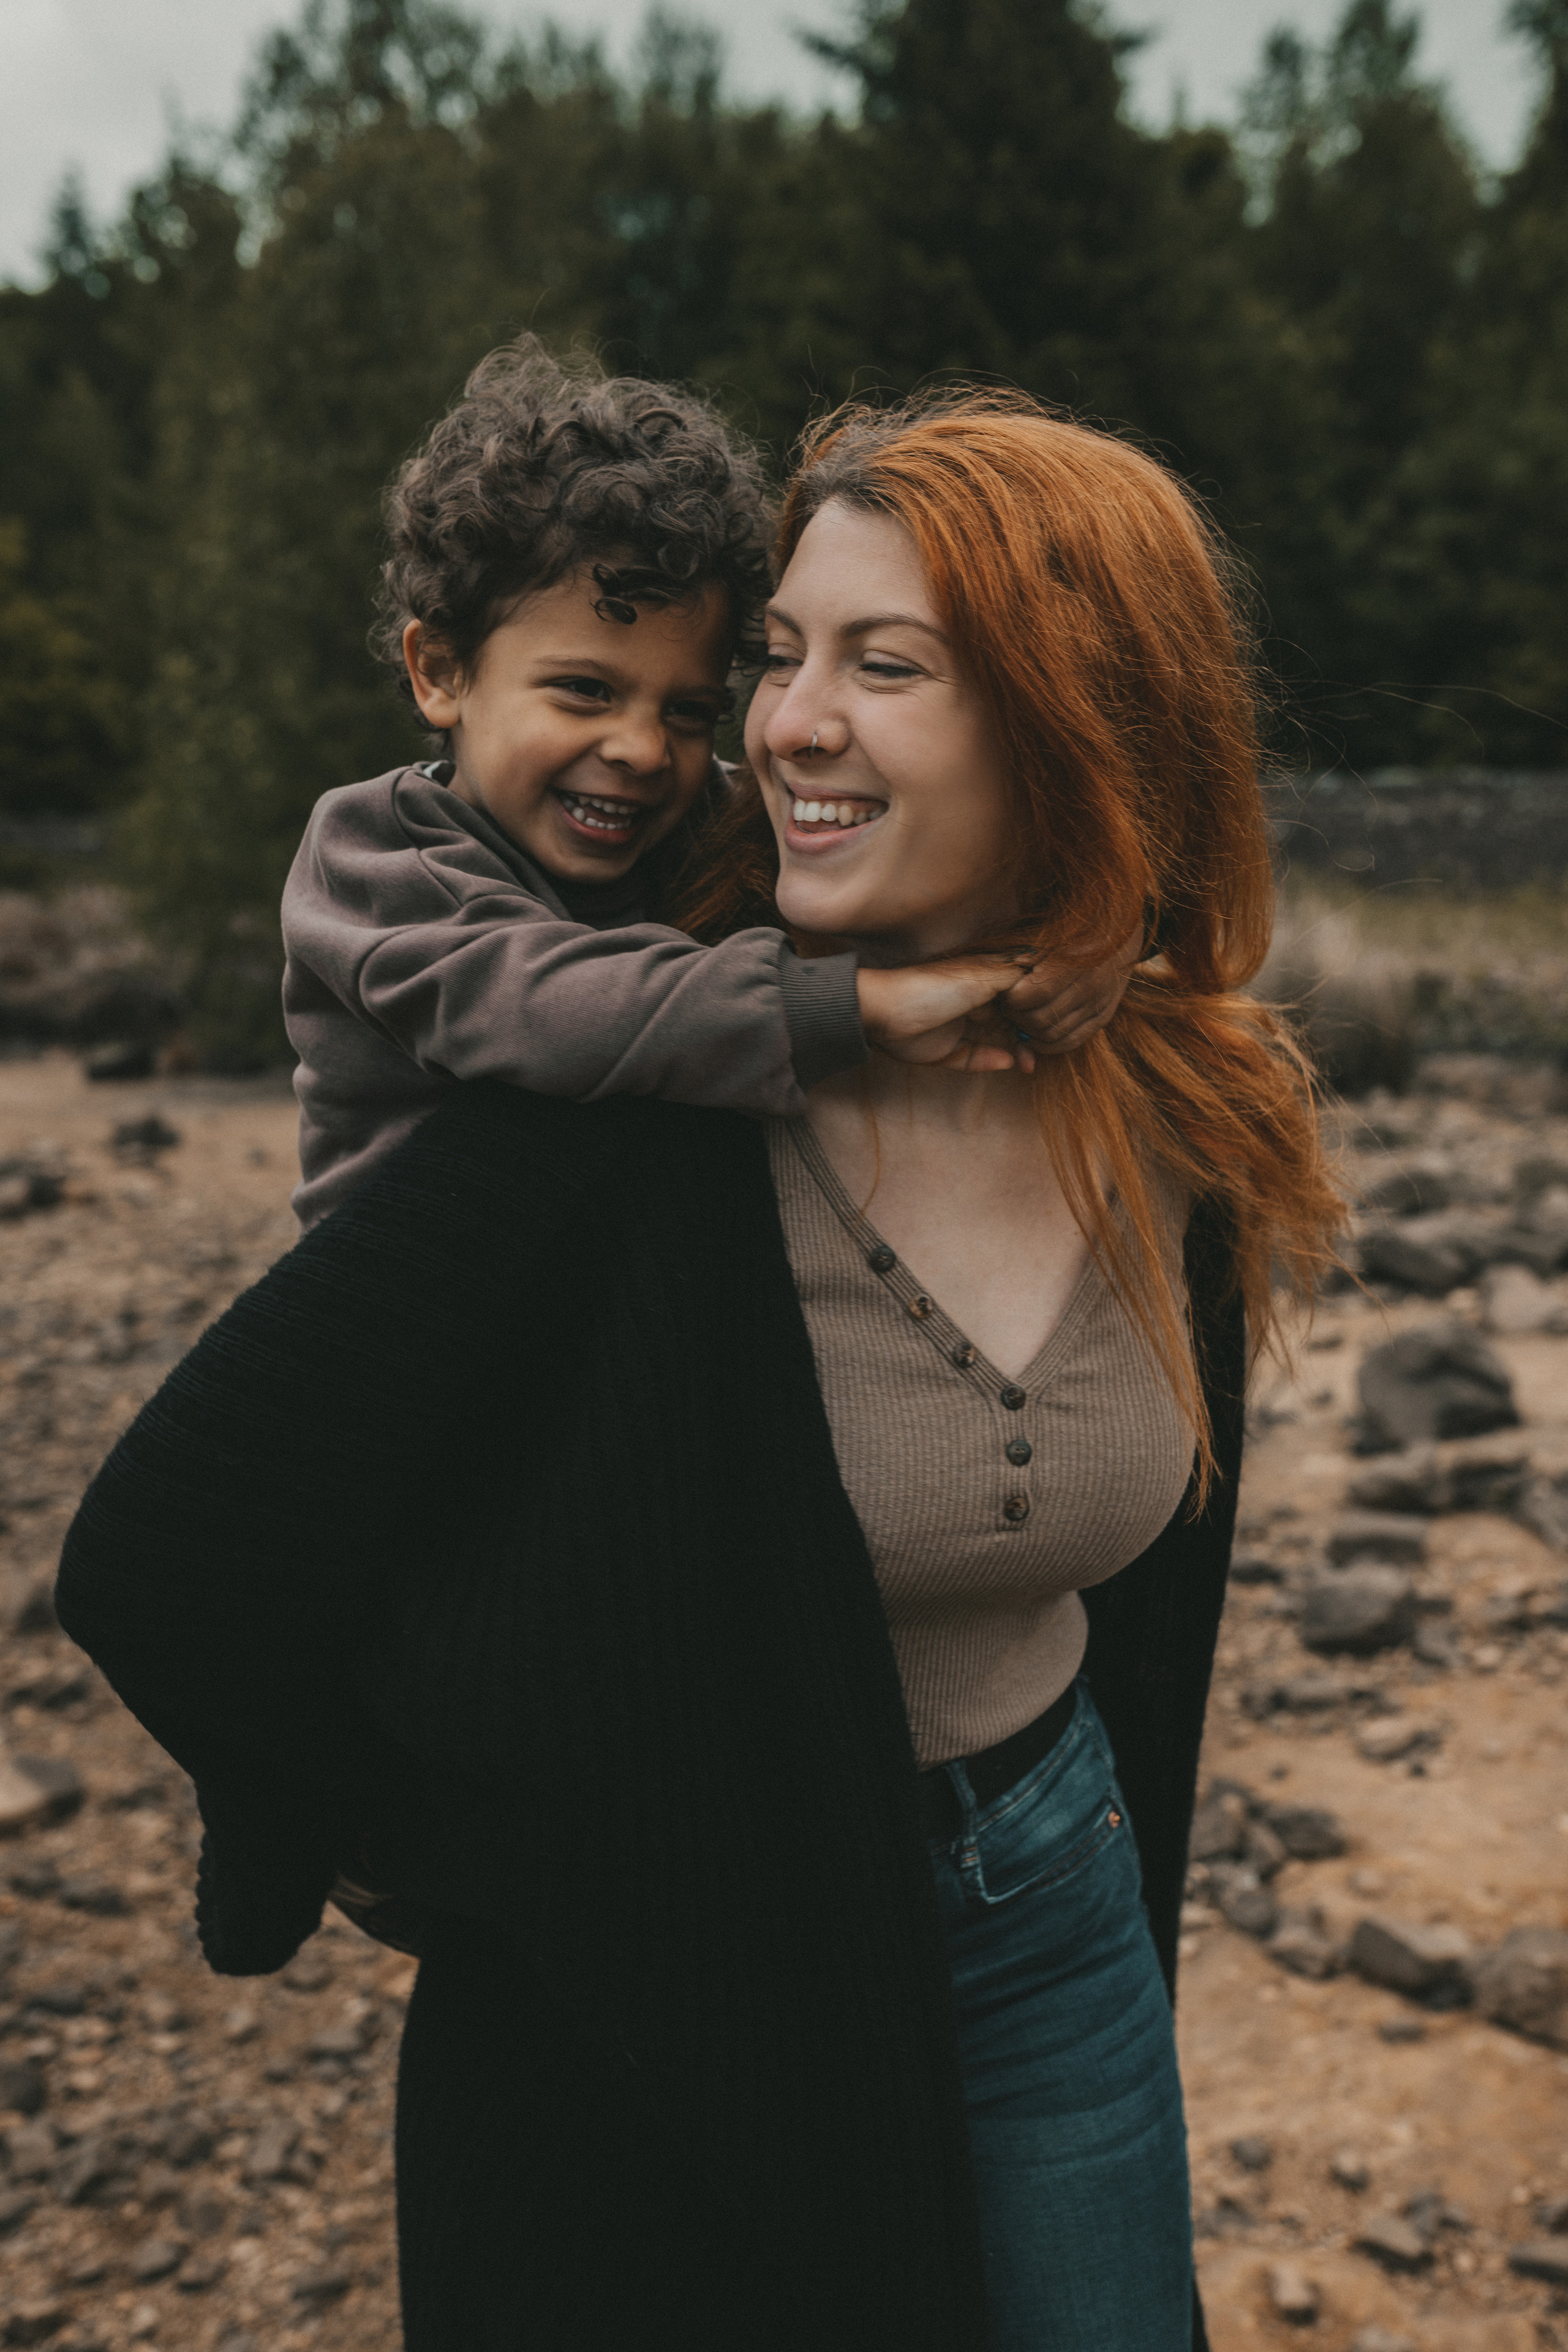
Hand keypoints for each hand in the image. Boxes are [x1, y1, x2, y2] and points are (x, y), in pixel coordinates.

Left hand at [856, 957, 1034, 1072]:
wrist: (884, 1013)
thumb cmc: (931, 987)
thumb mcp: (980, 976)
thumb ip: (1013, 976)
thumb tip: (1044, 972)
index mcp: (981, 980)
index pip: (1018, 991)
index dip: (1037, 1002)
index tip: (1057, 1012)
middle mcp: (973, 1003)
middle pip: (1011, 1019)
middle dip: (1030, 1033)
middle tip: (1046, 1044)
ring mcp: (960, 1027)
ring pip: (997, 1042)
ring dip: (1016, 1052)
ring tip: (1029, 1062)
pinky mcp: (947, 1051)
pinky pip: (975, 1059)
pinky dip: (991, 1061)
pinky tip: (1006, 1062)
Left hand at [995, 923, 1142, 1070]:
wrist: (1120, 930)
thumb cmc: (1075, 927)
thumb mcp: (1050, 932)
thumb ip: (1026, 955)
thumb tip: (1002, 978)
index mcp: (1076, 959)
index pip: (1033, 994)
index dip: (1011, 999)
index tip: (1004, 992)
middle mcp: (1092, 984)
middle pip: (1041, 1018)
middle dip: (1017, 1017)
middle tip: (1007, 1008)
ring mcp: (1100, 1003)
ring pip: (1053, 1035)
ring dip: (1029, 1032)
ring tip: (1020, 1016)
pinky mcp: (1104, 1016)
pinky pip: (1071, 1042)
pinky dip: (1048, 1044)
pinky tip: (1035, 1034)